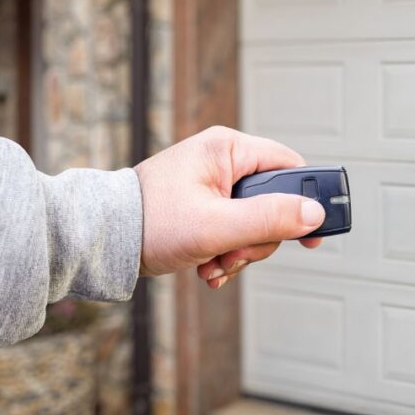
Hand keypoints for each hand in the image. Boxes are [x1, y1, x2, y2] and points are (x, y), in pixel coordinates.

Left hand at [134, 126, 324, 287]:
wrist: (100, 241)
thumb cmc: (148, 223)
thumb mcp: (217, 225)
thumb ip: (269, 219)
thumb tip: (314, 214)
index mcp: (228, 149)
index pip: (290, 167)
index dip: (306, 200)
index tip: (312, 234)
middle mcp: (223, 160)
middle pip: (274, 201)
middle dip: (260, 238)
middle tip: (235, 254)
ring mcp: (213, 183)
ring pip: (255, 222)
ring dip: (241, 251)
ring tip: (215, 263)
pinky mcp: (204, 204)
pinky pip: (235, 229)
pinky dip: (227, 252)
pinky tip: (208, 265)